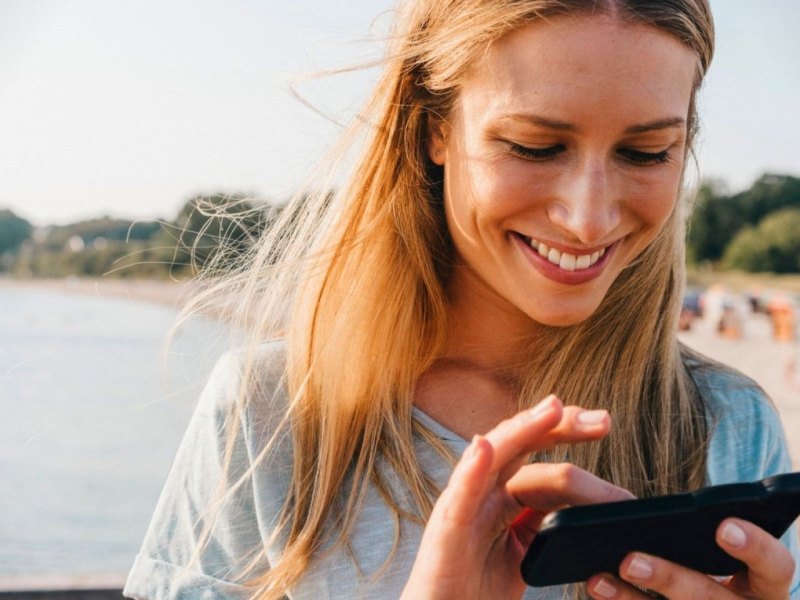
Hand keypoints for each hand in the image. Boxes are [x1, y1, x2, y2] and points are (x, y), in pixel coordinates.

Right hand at [401, 395, 634, 599]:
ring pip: (491, 455)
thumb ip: (548, 521)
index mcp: (502, 492)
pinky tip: (485, 448)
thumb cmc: (478, 589)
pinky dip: (471, 469)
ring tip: (553, 409)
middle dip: (558, 424)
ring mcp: (462, 505)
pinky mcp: (446, 530)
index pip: (535, 449)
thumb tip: (592, 507)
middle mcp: (481, 489)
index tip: (603, 423)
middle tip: (599, 418)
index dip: (566, 432)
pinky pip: (459, 496)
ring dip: (522, 429)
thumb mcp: (528, 551)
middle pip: (519, 442)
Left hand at [587, 518, 795, 598]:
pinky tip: (599, 593)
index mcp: (764, 588)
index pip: (776, 568)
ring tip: (599, 580)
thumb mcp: (711, 555)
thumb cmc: (703, 574)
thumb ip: (691, 532)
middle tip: (630, 560)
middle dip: (670, 579)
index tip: (722, 527)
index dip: (755, 547)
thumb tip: (631, 508)